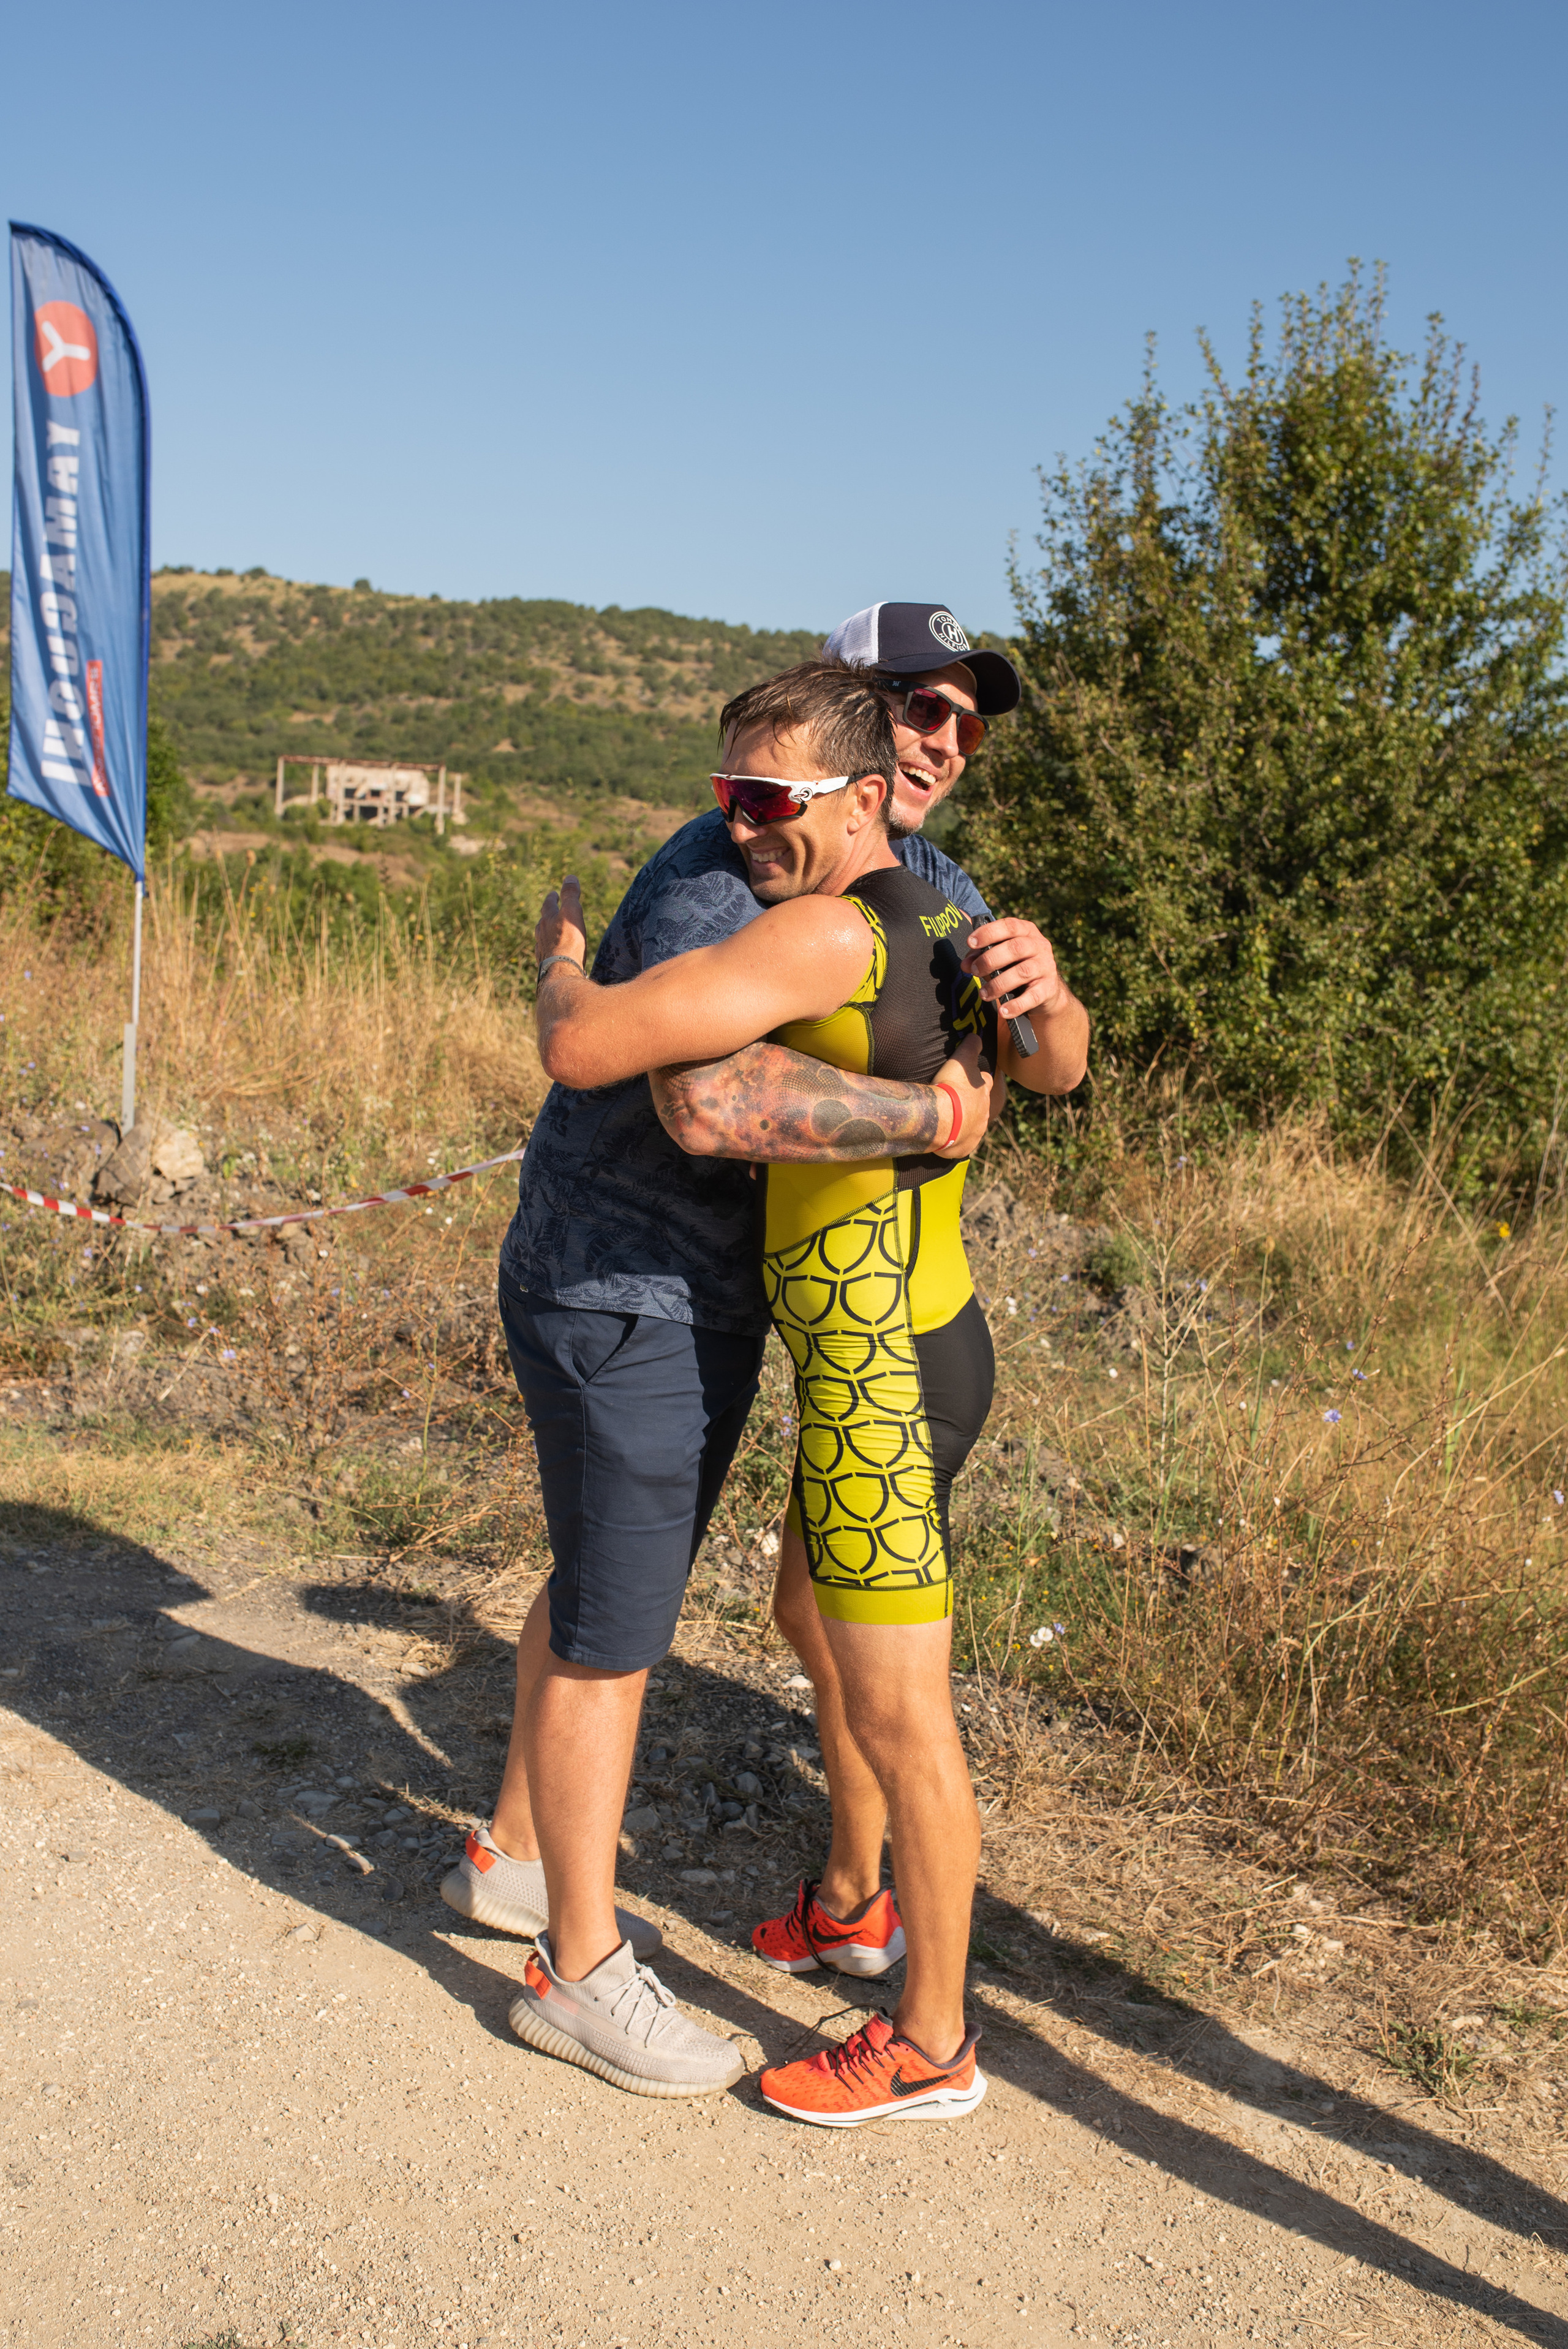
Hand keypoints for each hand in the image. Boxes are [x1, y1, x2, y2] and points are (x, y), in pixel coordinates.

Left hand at [536, 874, 586, 973]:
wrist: (561, 970)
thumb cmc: (568, 941)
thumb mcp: (572, 913)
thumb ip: (570, 895)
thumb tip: (570, 877)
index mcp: (548, 919)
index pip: (548, 904)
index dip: (552, 898)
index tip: (553, 893)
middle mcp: (541, 933)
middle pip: (542, 920)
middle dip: (547, 915)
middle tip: (549, 910)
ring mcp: (541, 949)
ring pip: (541, 937)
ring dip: (545, 932)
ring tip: (549, 931)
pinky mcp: (544, 963)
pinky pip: (544, 952)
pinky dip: (548, 948)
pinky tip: (550, 952)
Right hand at [932, 1032, 992, 1158]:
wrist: (941, 1118)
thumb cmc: (951, 1087)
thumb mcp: (961, 1059)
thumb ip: (970, 1046)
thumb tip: (977, 1035)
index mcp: (984, 1090)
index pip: (986, 1080)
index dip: (979, 1079)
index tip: (969, 1079)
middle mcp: (984, 1111)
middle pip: (980, 1105)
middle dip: (971, 1103)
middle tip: (956, 1101)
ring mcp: (976, 1131)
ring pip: (973, 1125)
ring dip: (965, 1121)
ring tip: (951, 1119)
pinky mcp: (965, 1146)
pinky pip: (962, 1143)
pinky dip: (957, 1140)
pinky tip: (947, 1137)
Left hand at [961, 916, 1071, 1021]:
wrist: (1046, 989)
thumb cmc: (1017, 966)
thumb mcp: (1002, 957)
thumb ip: (982, 956)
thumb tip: (965, 964)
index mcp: (1026, 931)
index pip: (1009, 926)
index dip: (988, 932)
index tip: (970, 942)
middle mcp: (1039, 946)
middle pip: (1015, 948)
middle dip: (990, 959)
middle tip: (975, 971)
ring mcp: (1046, 967)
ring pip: (1022, 972)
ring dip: (998, 984)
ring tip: (983, 994)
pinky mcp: (1048, 988)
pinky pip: (1032, 997)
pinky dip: (1016, 1005)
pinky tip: (1003, 1011)